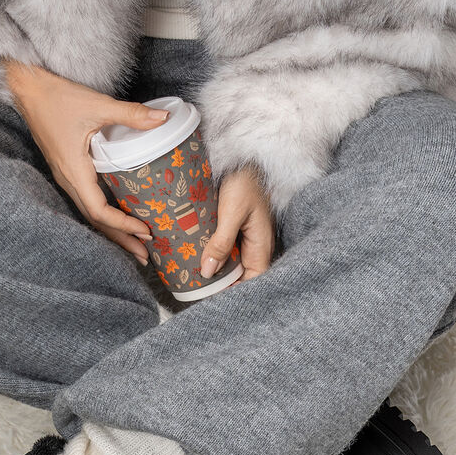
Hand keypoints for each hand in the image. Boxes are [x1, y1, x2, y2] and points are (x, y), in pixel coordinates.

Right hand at [4, 61, 170, 263]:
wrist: (27, 87)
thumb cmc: (56, 96)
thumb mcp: (97, 104)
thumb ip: (130, 114)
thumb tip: (162, 119)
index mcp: (74, 171)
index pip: (99, 211)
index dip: (122, 225)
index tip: (144, 231)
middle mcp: (68, 180)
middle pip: (96, 221)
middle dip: (120, 239)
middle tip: (145, 255)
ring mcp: (66, 177)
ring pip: (90, 213)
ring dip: (112, 231)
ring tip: (135, 246)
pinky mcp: (68, 171)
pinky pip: (87, 201)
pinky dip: (104, 215)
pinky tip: (118, 220)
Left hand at [200, 167, 274, 283]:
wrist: (241, 156)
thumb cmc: (244, 181)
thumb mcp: (232, 212)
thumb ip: (221, 242)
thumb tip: (208, 272)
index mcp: (261, 245)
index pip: (254, 281)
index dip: (237, 292)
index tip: (215, 297)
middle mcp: (255, 246)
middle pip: (241, 276)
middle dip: (223, 284)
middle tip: (199, 289)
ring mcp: (245, 238)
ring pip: (231, 264)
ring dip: (216, 270)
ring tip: (194, 277)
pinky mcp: (234, 230)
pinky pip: (225, 249)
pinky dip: (212, 255)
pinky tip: (197, 257)